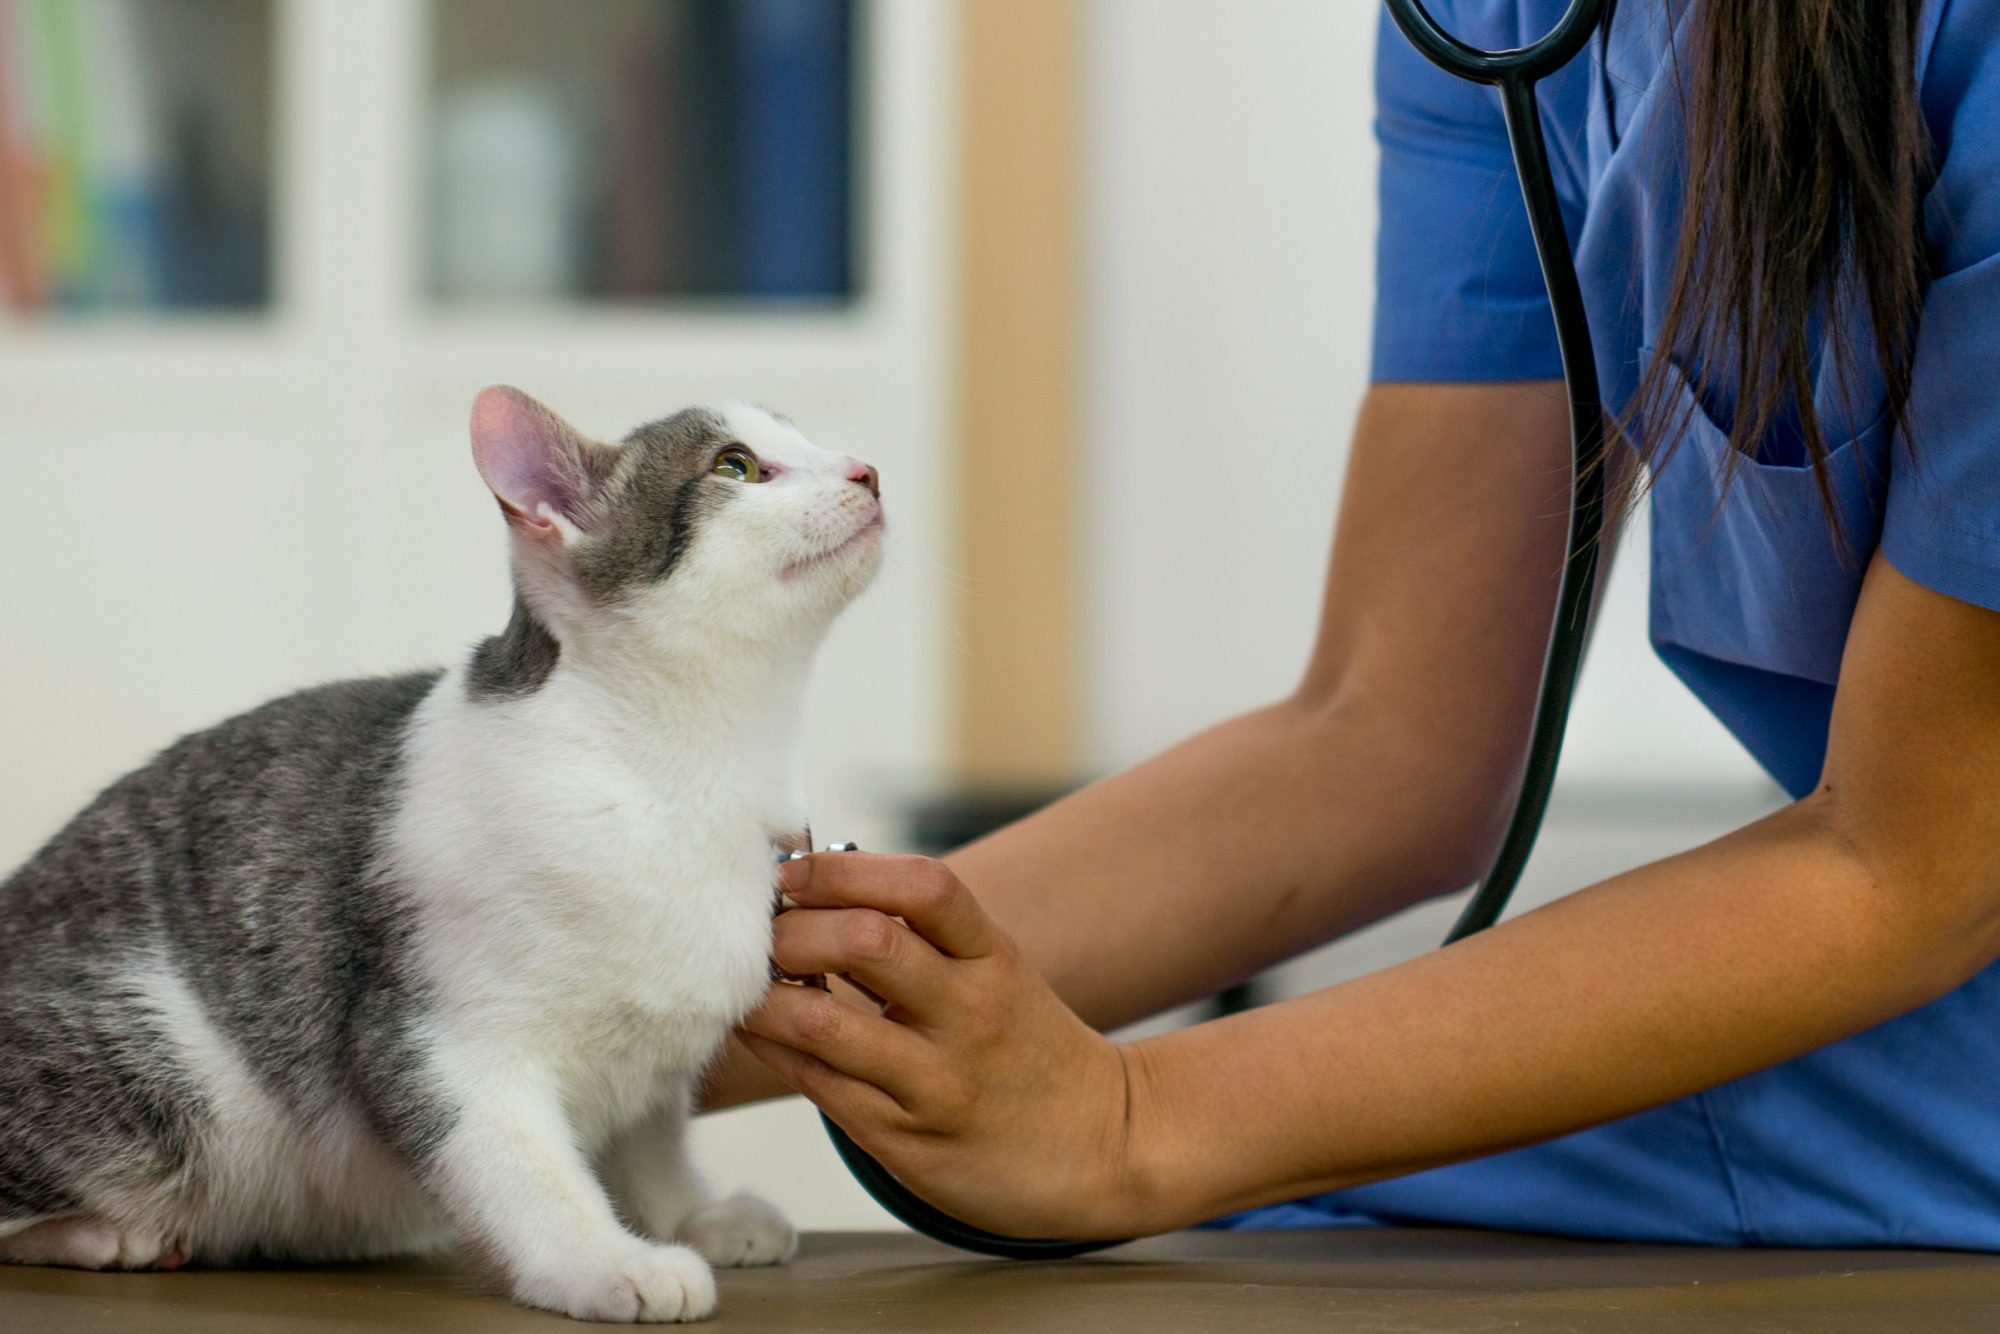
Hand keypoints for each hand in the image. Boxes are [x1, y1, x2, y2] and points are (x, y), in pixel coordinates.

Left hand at [739, 853, 1150, 1239]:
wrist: (1105, 1146)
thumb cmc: (1027, 1046)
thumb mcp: (996, 973)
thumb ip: (922, 936)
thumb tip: (814, 888)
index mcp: (994, 959)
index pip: (924, 886)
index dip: (845, 869)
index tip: (794, 872)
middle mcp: (971, 1014)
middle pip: (866, 942)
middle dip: (792, 930)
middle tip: (759, 935)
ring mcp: (939, 1082)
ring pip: (823, 1023)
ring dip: (764, 995)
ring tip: (744, 984)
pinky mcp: (908, 1142)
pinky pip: (819, 1086)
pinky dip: (774, 1048)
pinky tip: (759, 1030)